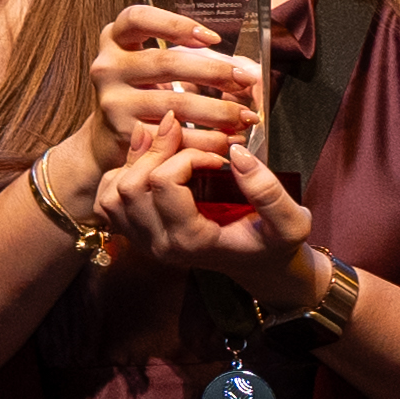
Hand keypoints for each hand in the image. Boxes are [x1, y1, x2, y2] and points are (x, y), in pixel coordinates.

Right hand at [86, 1, 258, 178]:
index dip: (176, 25)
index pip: (137, 18)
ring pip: (175, 103)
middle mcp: (108, 67)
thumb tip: (250, 71)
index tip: (213, 38)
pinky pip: (173, 135)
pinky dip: (206, 139)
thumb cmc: (143, 92)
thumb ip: (194, 58)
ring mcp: (112, 100)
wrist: (109, 136)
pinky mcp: (123, 132)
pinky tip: (227, 139)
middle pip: (166, 63)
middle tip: (246, 81)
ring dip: (218, 111)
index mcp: (115, 40)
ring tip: (246, 117)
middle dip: (214, 72)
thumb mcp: (155, 65)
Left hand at [98, 116, 312, 284]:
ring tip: (163, 144)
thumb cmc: (274, 243)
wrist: (259, 265)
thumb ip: (268, 191)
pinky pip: (108, 201)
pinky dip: (122, 176)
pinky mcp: (136, 235)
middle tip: (183, 134)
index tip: (218, 156)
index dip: (188, 156)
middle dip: (156, 151)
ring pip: (113, 192)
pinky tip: (149, 164)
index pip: (164, 184)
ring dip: (134, 162)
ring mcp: (143, 242)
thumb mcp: (291, 221)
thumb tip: (235, 153)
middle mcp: (159, 245)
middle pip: (131, 186)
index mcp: (191, 241)